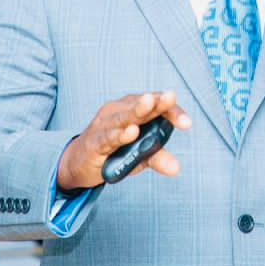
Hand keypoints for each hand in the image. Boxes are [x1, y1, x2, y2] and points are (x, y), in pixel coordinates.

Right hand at [57, 91, 191, 190]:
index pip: (155, 105)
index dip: (171, 110)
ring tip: (150, 104)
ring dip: (137, 111)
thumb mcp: (138, 155)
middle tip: (171, 97)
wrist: (77, 164)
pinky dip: (119, 134)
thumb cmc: (112, 152)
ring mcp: (105, 125)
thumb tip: (176, 168)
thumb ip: (157, 157)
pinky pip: (108, 137)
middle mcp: (119, 111)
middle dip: (156, 102)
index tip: (187, 123)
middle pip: (140, 106)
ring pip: (123, 117)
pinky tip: (130, 131)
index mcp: (132, 110)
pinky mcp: (94, 141)